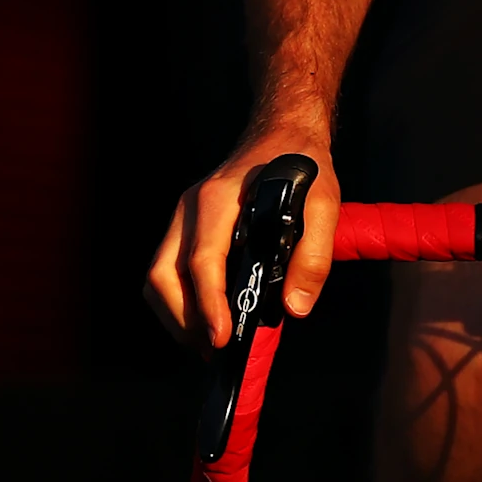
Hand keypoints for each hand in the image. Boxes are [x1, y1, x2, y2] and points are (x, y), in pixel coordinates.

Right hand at [144, 126, 340, 350]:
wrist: (284, 131)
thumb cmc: (302, 165)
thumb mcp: (325, 203)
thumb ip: (314, 256)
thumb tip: (295, 308)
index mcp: (218, 199)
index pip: (202, 260)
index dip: (208, 304)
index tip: (221, 338)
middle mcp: (190, 208)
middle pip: (162, 274)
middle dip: (183, 320)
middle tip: (216, 349)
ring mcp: (182, 217)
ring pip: (157, 276)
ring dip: (176, 316)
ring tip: (209, 343)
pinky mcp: (184, 227)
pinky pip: (166, 270)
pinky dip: (178, 301)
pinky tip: (205, 319)